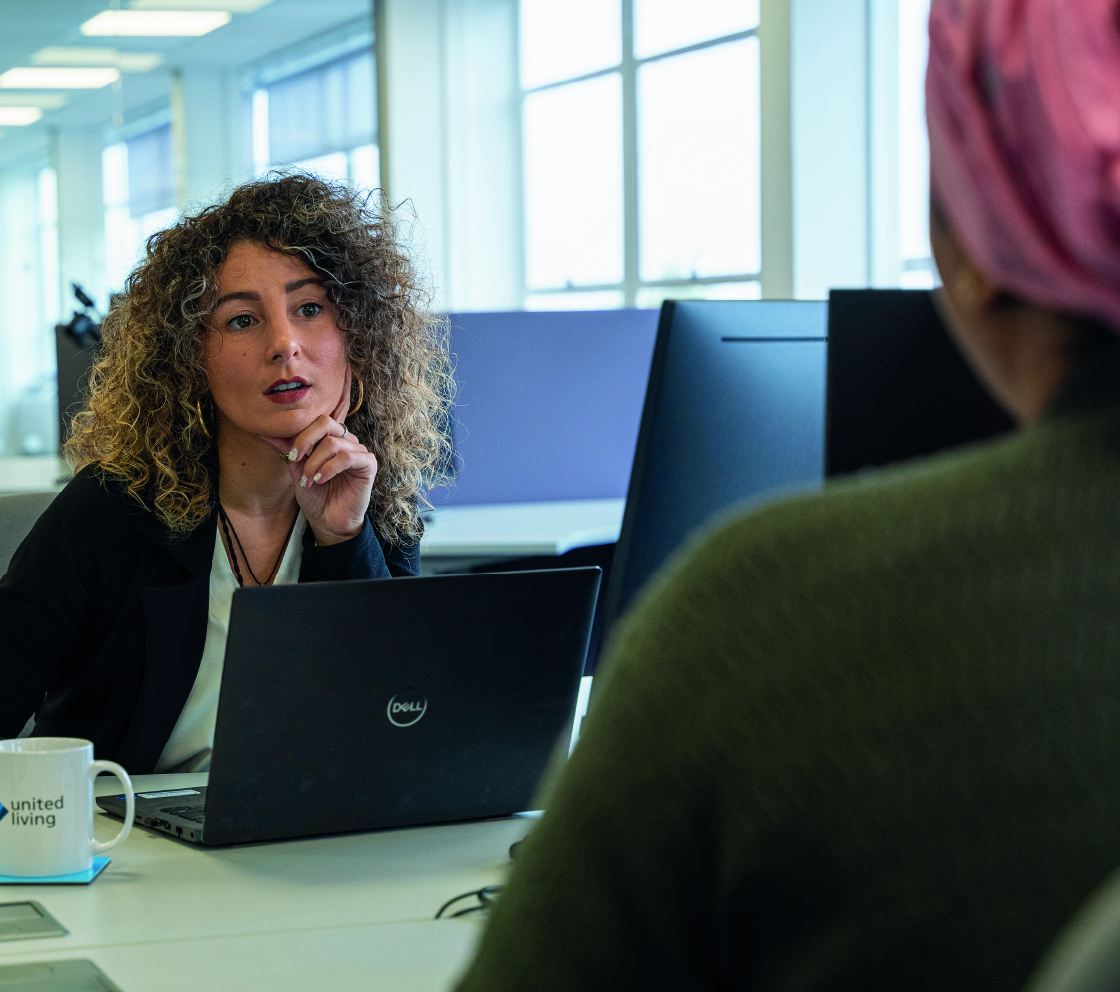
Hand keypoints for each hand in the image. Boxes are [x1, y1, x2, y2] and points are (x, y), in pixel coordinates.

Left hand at [265, 367, 377, 544]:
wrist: (327, 521)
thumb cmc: (315, 495)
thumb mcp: (297, 469)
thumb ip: (289, 450)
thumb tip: (268, 432)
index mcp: (331, 438)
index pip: (316, 421)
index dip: (300, 435)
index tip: (289, 454)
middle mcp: (346, 441)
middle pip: (326, 423)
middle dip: (306, 441)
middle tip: (296, 459)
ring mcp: (359, 451)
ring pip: (333, 443)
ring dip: (315, 462)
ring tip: (310, 479)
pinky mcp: (368, 464)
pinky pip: (348, 457)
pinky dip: (330, 468)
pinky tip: (321, 479)